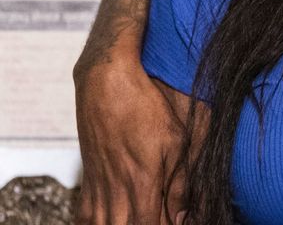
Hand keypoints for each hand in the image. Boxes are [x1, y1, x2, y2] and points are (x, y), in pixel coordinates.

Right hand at [74, 60, 185, 224]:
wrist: (105, 83)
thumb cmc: (145, 107)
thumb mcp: (176, 142)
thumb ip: (179, 183)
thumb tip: (184, 215)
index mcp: (142, 184)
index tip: (178, 224)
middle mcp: (116, 190)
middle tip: (163, 221)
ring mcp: (98, 186)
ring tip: (138, 220)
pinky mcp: (88, 178)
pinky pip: (85, 216)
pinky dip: (97, 224)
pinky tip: (110, 221)